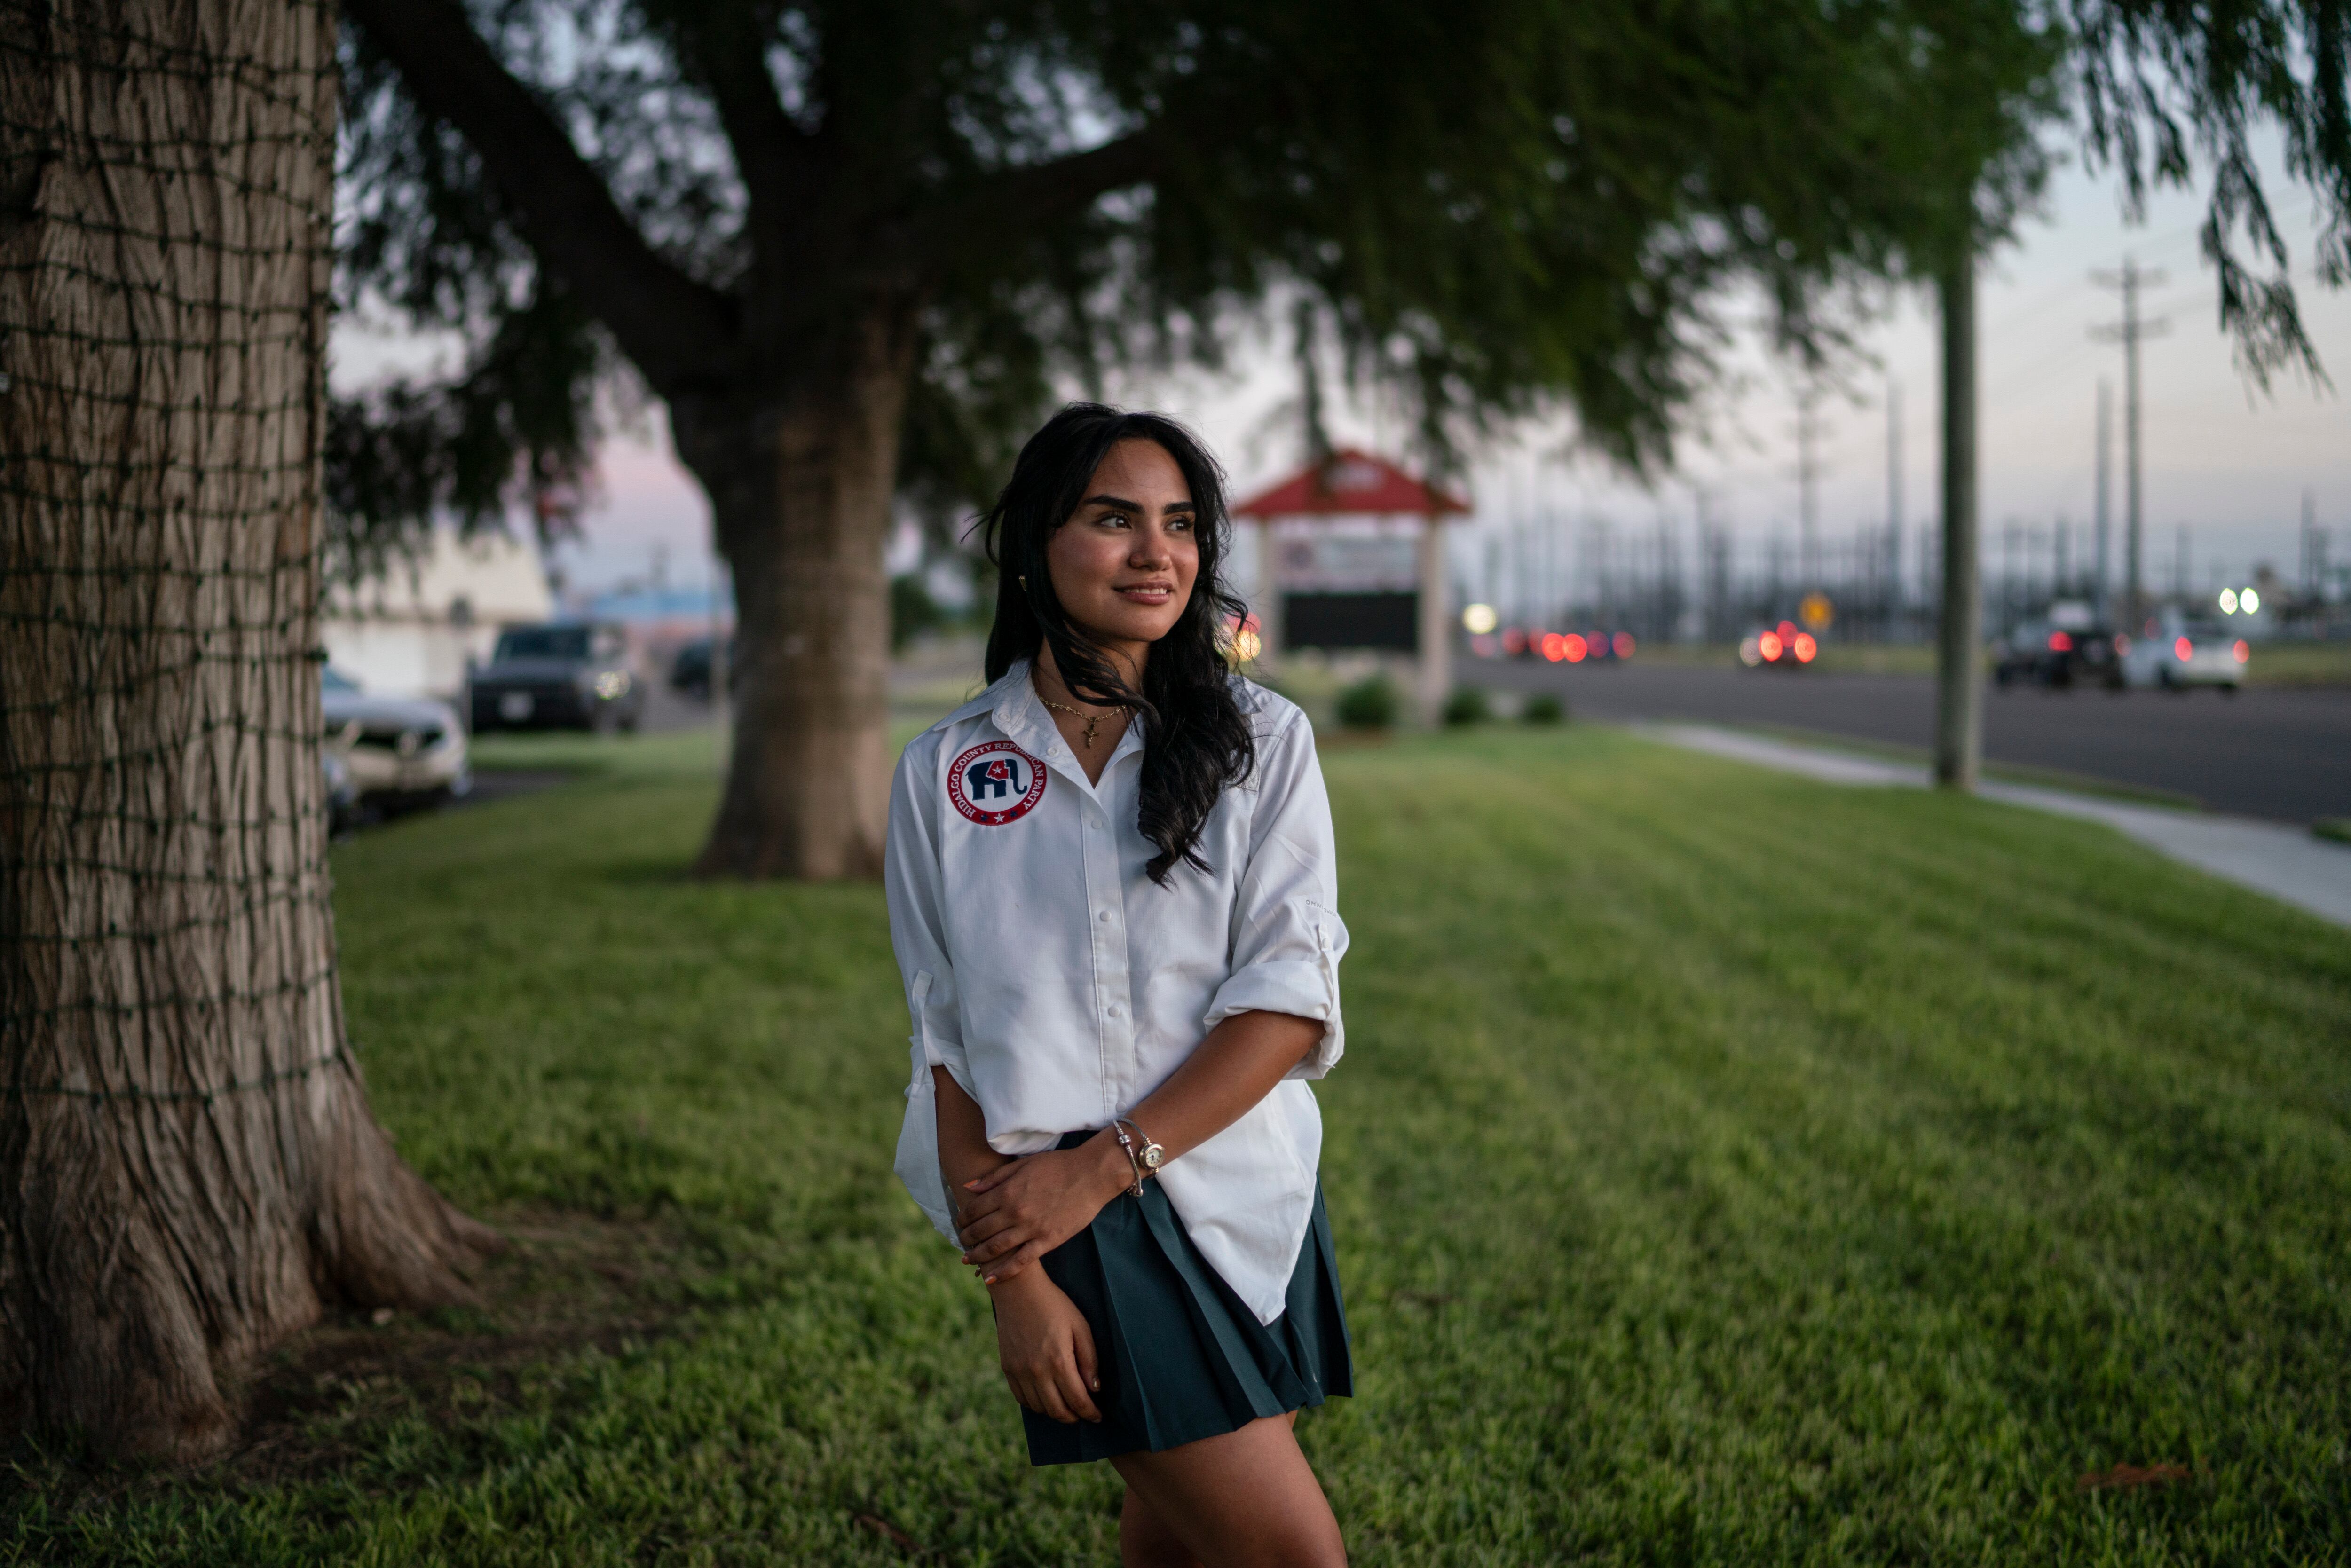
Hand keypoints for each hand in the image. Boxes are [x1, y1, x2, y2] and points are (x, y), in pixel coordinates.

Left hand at [957, 1133, 1127, 1284]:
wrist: (1092, 1174)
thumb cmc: (1058, 1165)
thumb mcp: (1023, 1164)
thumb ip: (994, 1177)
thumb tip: (968, 1187)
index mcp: (1007, 1191)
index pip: (974, 1210)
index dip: (962, 1219)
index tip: (960, 1223)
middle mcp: (1015, 1212)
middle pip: (981, 1231)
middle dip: (966, 1239)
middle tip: (962, 1243)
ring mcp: (1031, 1228)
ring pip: (996, 1248)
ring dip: (978, 1256)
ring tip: (968, 1260)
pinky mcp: (1048, 1241)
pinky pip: (1021, 1261)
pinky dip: (1003, 1272)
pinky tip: (990, 1278)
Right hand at [991, 1269, 1100, 1422]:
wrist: (1018, 1290)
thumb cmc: (1054, 1305)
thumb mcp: (1080, 1326)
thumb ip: (1089, 1359)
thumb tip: (1094, 1388)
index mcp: (1059, 1361)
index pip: (1078, 1400)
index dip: (1090, 1413)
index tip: (1098, 1416)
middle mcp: (1037, 1371)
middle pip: (1058, 1410)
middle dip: (1075, 1417)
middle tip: (1084, 1414)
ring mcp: (1019, 1372)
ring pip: (1039, 1408)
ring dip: (1055, 1412)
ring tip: (1067, 1406)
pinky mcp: (1007, 1368)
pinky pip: (1021, 1398)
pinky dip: (1036, 1404)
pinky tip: (1046, 1398)